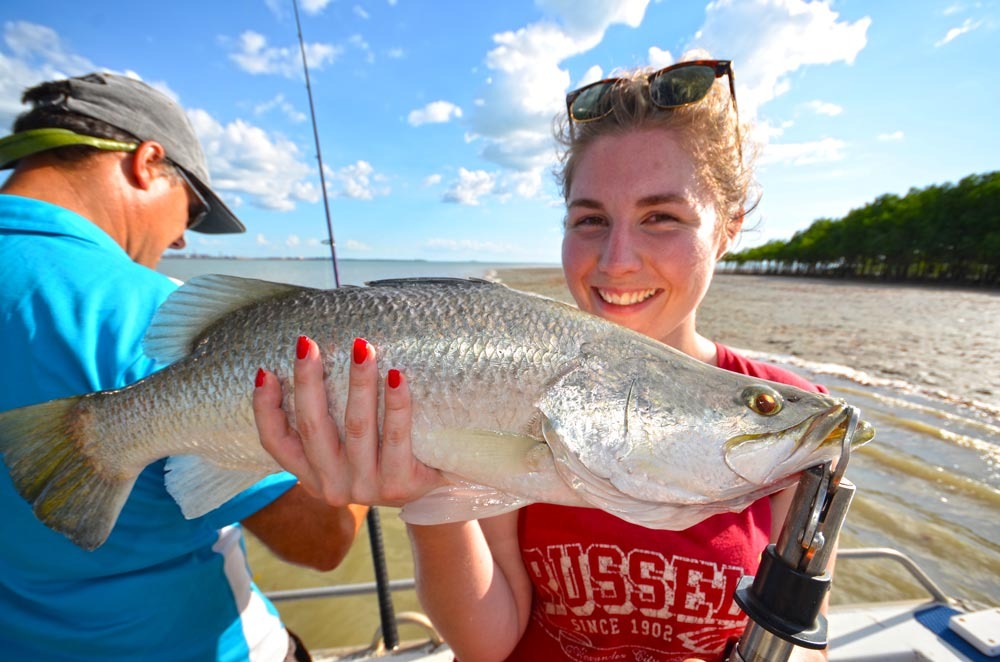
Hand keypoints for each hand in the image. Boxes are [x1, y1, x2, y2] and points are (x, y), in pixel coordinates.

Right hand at [253, 335, 446, 506]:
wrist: (432, 497)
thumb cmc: (385, 459)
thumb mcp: (347, 451)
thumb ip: (328, 423)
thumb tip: (309, 361)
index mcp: (313, 475)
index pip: (276, 443)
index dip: (265, 409)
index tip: (265, 371)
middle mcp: (334, 484)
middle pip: (312, 427)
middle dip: (307, 381)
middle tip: (308, 343)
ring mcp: (366, 487)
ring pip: (357, 427)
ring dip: (358, 383)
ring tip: (361, 348)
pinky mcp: (399, 484)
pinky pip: (396, 436)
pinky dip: (396, 403)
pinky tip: (397, 376)